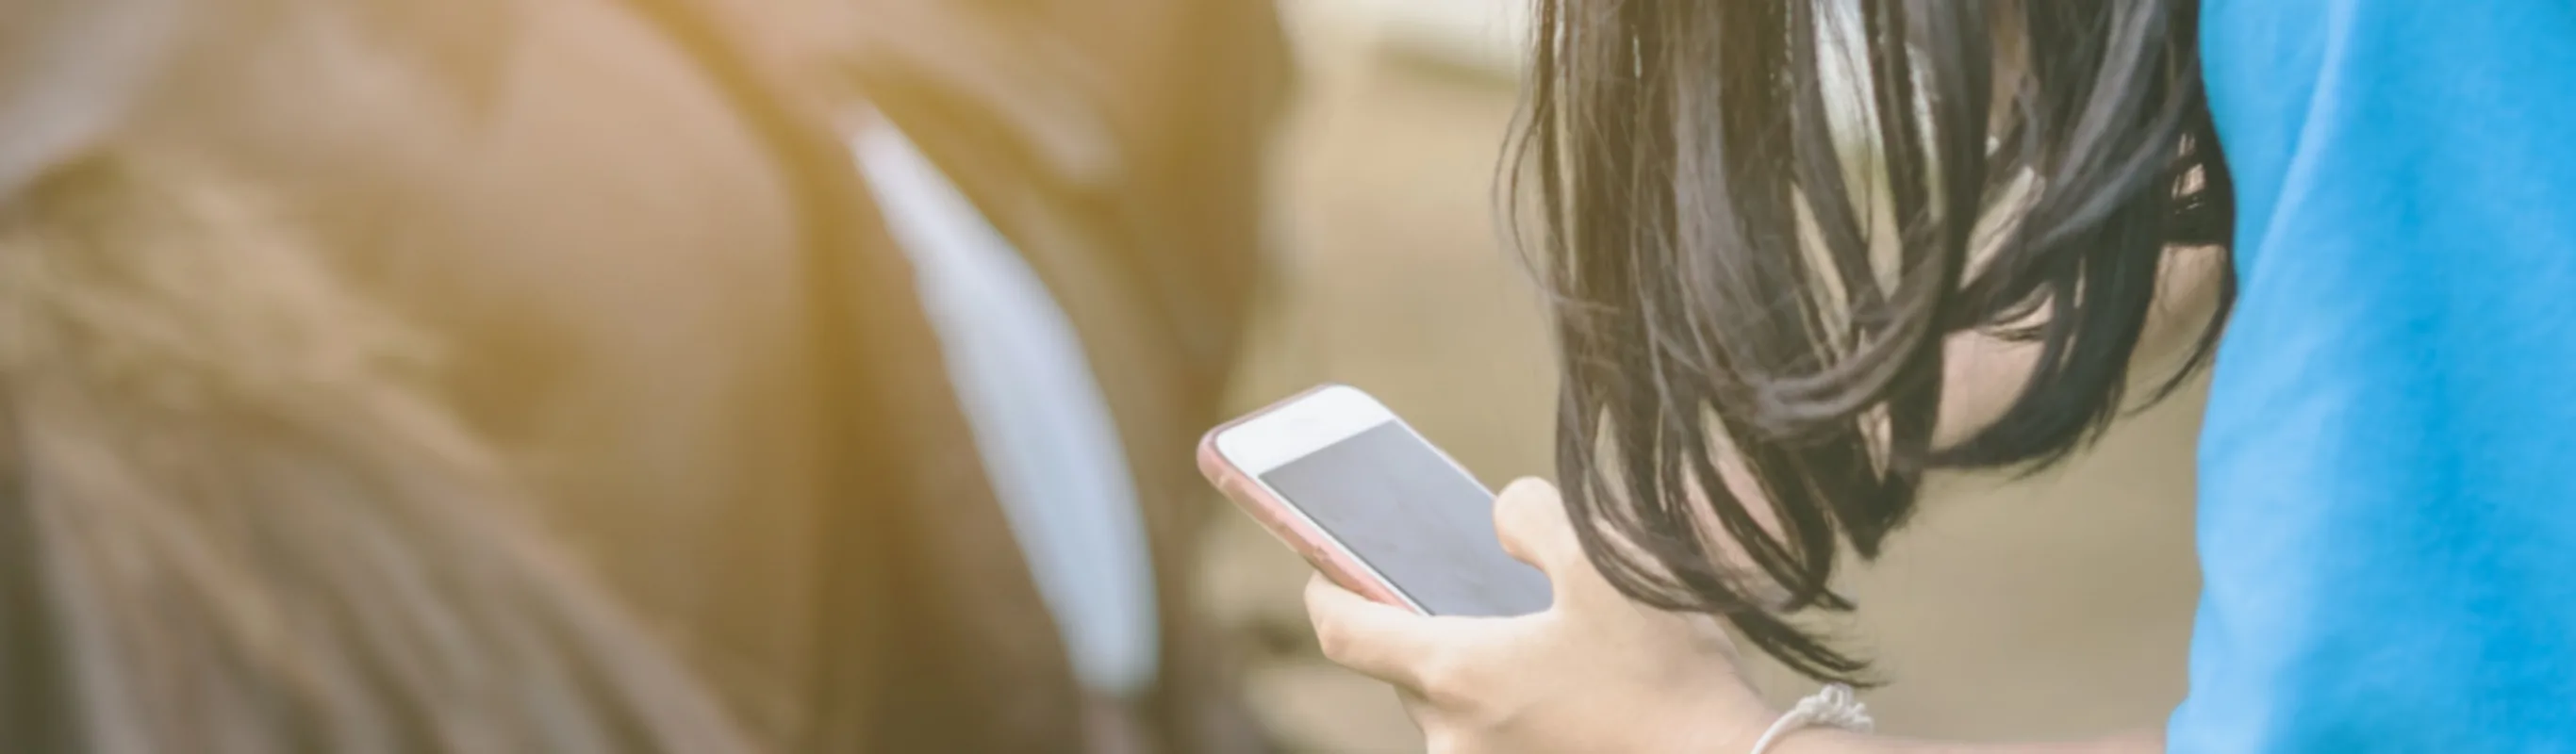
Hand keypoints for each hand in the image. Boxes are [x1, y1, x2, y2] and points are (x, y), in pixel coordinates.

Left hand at [1304, 478, 1778, 752]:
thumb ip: (1534, 517)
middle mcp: (1454, 737)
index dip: (1323, 591)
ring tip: (1531, 631)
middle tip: (1460, 583)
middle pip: (1404, 669)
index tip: (1323, 565)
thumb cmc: (1667, 673)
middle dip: (1422, 623)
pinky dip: (1507, 703)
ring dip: (1474, 667)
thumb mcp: (1606, 561)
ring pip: (1452, 706)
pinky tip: (1566, 677)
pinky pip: (1491, 736)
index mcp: (1456, 674)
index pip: (1342, 631)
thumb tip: (1501, 519)